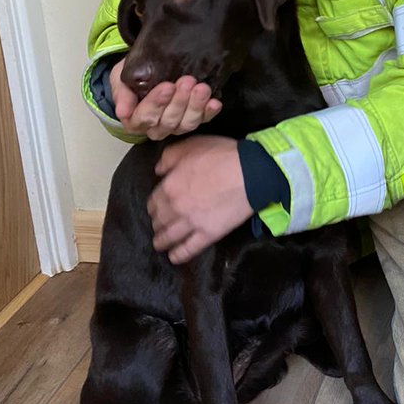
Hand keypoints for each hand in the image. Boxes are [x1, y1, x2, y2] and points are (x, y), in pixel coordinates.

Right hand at [111, 58, 221, 139]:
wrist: (147, 70)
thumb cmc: (134, 77)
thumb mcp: (120, 79)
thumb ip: (122, 94)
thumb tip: (122, 112)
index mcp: (136, 121)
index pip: (145, 117)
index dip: (156, 104)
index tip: (167, 86)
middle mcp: (156, 127)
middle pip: (168, 121)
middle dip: (179, 102)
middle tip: (186, 82)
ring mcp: (176, 125)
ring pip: (186, 123)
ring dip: (196, 106)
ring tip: (201, 88)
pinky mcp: (193, 119)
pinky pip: (203, 120)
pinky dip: (209, 112)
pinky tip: (214, 102)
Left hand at [148, 136, 252, 262]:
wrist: (250, 173)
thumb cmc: (221, 155)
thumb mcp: (191, 145)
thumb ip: (169, 157)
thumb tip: (158, 171)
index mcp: (169, 186)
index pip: (154, 201)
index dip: (154, 206)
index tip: (155, 208)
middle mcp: (175, 208)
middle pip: (159, 220)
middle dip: (157, 223)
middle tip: (158, 225)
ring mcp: (191, 223)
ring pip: (169, 236)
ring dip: (161, 241)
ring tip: (159, 245)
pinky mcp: (208, 234)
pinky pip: (189, 248)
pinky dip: (179, 255)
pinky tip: (174, 257)